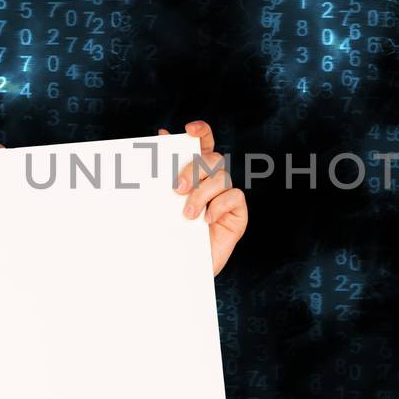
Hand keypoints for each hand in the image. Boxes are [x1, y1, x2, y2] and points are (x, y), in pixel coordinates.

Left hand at [159, 120, 246, 277]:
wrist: (178, 269)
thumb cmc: (169, 233)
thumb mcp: (160, 202)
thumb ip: (163, 171)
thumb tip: (162, 134)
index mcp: (196, 172)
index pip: (204, 143)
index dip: (201, 131)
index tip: (189, 129)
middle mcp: (213, 181)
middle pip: (213, 159)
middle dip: (194, 169)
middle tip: (176, 189)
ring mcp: (227, 197)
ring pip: (222, 178)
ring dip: (202, 194)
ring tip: (187, 215)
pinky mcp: (237, 214)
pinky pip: (235, 197)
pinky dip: (219, 205)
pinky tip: (206, 219)